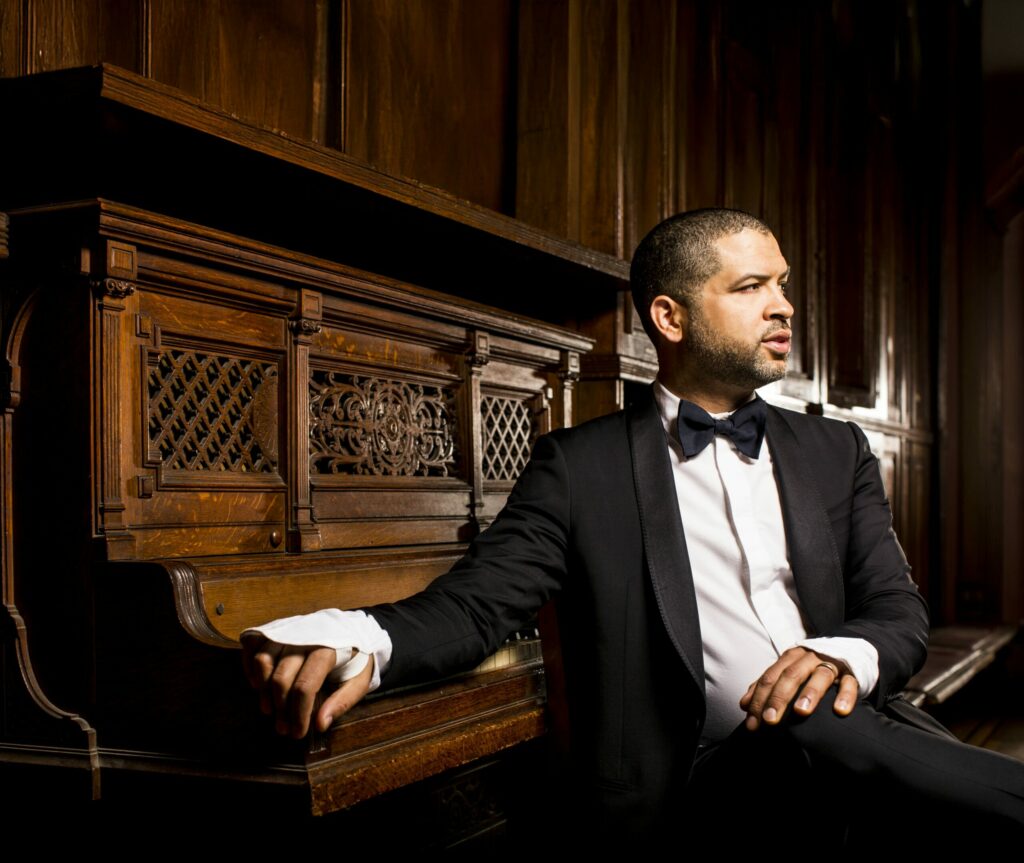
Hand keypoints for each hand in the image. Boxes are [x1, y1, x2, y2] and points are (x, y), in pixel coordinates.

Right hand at [241, 636, 373, 738]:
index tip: (298, 733)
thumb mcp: (360, 680)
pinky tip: (258, 685)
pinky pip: (252, 646)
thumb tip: (320, 725)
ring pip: (262, 661)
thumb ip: (342, 701)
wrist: (351, 628)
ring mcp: (287, 629)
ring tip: (269, 709)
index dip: (298, 714)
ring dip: (262, 690)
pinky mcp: (275, 628)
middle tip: (283, 728)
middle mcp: (304, 636)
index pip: (305, 686)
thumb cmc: (355, 657)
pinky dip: (250, 667)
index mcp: (329, 648)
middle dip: (280, 709)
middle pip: (281, 677)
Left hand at [739, 647, 857, 730]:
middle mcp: (808, 658)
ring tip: (801, 712)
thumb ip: (768, 686)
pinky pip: (850, 683)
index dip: (759, 698)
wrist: (846, 649)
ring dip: (809, 693)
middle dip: (778, 698)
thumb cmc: (811, 668)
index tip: (752, 722)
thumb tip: (745, 705)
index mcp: (790, 658)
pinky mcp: (852, 673)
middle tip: (770, 720)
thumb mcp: (789, 672)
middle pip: (791, 676)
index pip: (770, 677)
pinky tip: (839, 711)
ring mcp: (831, 664)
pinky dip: (845, 695)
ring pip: (820, 676)